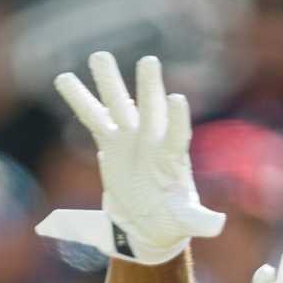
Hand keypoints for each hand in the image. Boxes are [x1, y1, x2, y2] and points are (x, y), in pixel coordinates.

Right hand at [38, 52, 224, 266]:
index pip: (177, 134)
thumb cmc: (173, 218)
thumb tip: (218, 225)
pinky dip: (80, 99)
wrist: (150, 220)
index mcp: (173, 158)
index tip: (177, 98)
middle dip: (149, 87)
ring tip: (99, 57)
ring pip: (119, 105)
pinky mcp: (110, 141)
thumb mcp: (186, 221)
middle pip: (150, 110)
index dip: (177, 118)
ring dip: (109, 82)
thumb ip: (200, 220)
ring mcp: (130, 137)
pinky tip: (64, 78)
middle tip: (149, 61)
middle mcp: (152, 140)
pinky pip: (93, 117)